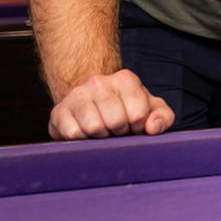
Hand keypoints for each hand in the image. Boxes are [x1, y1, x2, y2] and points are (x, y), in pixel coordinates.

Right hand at [48, 69, 173, 139]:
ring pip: (93, 127)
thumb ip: (162, 117)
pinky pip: (73, 134)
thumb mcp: (151, 111)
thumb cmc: (127, 111)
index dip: (138, 127)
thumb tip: (152, 128)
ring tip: (103, 131)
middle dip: (119, 133)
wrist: (92, 107)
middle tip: (117, 130)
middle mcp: (98, 82)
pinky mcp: (58, 111)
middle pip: (115, 121)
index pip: (138, 114)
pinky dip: (82, 140)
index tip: (134, 126)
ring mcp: (76, 95)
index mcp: (125, 79)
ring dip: (101, 137)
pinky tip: (86, 134)